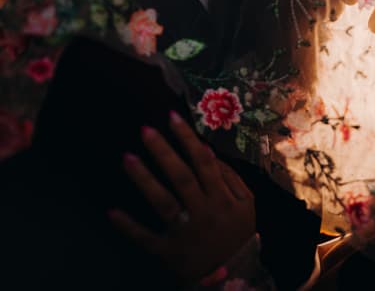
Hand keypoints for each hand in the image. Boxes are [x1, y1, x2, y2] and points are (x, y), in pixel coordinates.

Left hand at [109, 111, 256, 284]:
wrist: (233, 274)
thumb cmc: (237, 233)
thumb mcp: (246, 204)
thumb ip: (231, 178)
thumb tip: (208, 152)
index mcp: (222, 197)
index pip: (204, 162)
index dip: (188, 139)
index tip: (173, 117)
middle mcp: (203, 211)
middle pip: (182, 177)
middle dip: (164, 152)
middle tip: (146, 130)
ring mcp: (185, 232)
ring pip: (163, 203)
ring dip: (144, 180)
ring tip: (127, 157)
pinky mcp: (168, 251)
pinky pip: (146, 238)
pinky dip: (129, 226)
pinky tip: (112, 211)